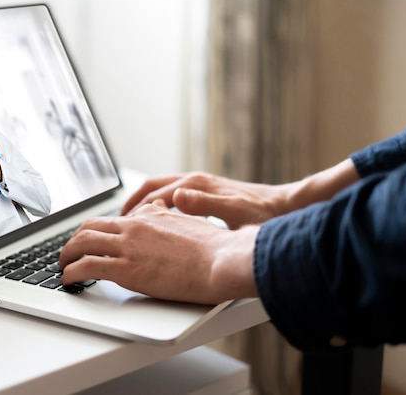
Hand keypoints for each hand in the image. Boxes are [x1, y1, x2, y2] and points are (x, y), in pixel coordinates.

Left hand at [59, 200, 258, 304]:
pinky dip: (71, 272)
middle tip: (70, 251)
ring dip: (66, 254)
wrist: (222, 261)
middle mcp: (134, 226)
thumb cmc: (214, 248)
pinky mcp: (126, 269)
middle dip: (75, 239)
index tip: (93, 241)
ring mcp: (128, 246)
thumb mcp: (191, 222)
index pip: (114, 219)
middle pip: (90, 226)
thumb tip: (163, 210)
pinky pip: (86, 267)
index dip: (99, 230)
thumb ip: (171, 218)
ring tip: (62, 265)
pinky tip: (68, 279)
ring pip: (82, 242)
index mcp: (150, 215)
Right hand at [122, 161, 359, 229]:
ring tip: (131, 222)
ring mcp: (202, 187)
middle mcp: (196, 182)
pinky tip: (160, 222)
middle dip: (133, 202)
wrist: (288, 207)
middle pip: (152, 187)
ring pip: (162, 191)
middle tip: (117, 221)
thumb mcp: (234, 214)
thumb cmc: (264, 215)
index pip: (153, 194)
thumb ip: (204, 205)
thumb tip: (176, 198)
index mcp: (196, 186)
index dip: (135, 210)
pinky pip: (174, 197)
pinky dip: (160, 207)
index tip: (120, 224)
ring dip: (145, 204)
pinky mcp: (208, 193)